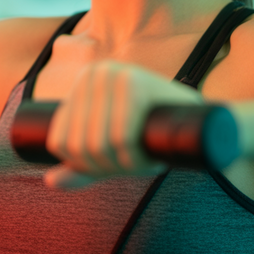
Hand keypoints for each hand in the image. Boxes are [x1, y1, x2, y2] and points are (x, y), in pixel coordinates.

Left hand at [43, 60, 203, 188]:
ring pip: (98, 143)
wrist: (204, 125)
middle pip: (80, 146)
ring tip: (144, 161)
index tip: (112, 166)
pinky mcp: (135, 81)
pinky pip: (121, 137)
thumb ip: (80, 166)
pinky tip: (151, 159)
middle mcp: (93, 73)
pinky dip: (135, 159)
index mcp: (81, 83)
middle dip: (107, 168)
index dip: (83, 167)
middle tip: (135, 165)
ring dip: (124, 167)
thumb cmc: (152, 135)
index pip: (60, 142)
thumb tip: (50, 181)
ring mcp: (113, 74)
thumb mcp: (111, 152)